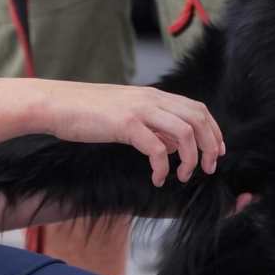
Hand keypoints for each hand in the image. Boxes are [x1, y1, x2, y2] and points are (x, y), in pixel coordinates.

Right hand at [47, 82, 224, 187]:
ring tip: (184, 175)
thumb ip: (153, 125)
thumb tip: (174, 144)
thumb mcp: (127, 115)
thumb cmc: (88, 112)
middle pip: (199, 118)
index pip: (197, 108)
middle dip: (210, 145)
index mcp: (153, 96)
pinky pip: (156, 149)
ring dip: (191, 157)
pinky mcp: (125, 125)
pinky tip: (157, 179)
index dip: (213, 130)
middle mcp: (151, 99)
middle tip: (207, 168)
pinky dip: (162, 167)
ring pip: (185, 132)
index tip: (216, 152)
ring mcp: (139, 110)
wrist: (58, 104)